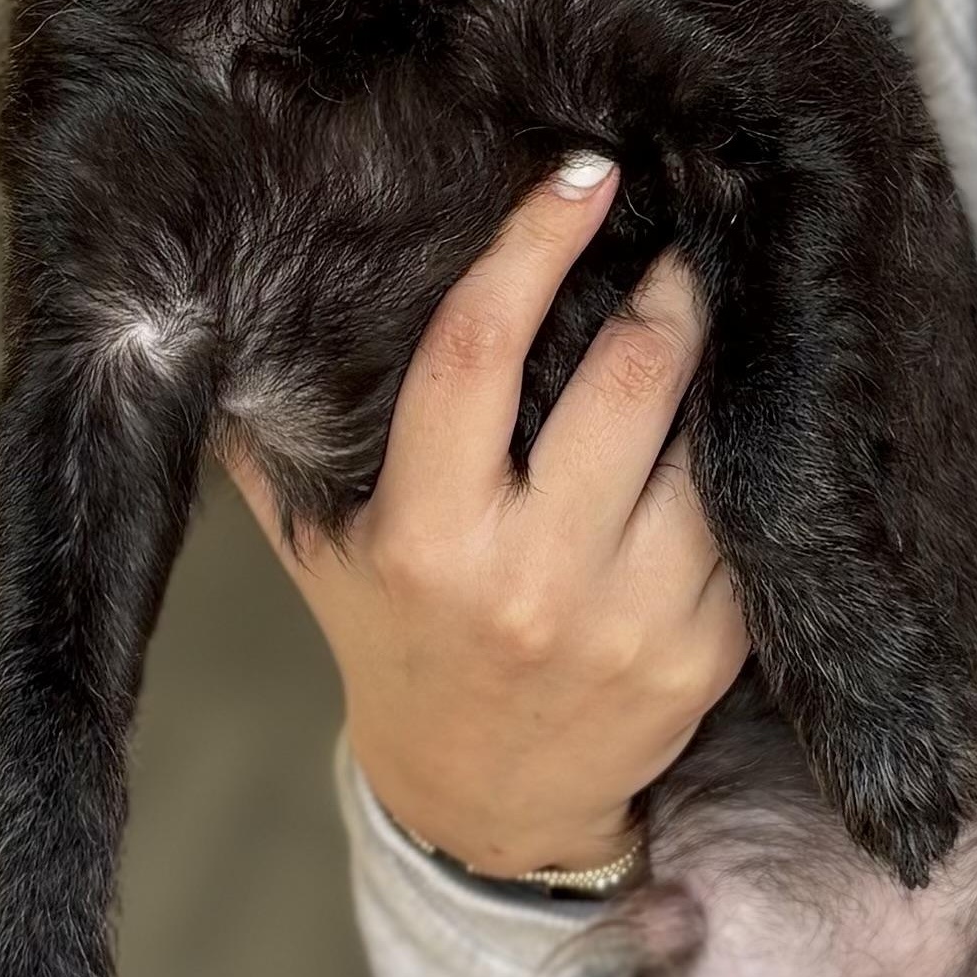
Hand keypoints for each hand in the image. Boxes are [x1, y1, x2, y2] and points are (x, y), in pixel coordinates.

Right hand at [222, 156, 748, 878]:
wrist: (484, 805)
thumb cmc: (395, 641)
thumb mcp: (318, 548)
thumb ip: (275, 438)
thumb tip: (231, 304)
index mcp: (427, 536)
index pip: (476, 354)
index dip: (531, 246)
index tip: (579, 171)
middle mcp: (532, 578)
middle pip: (629, 384)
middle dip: (668, 289)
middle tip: (679, 236)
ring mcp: (631, 620)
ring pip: (707, 446)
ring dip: (720, 364)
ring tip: (715, 310)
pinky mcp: (705, 653)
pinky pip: (746, 523)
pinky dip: (744, 456)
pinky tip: (739, 412)